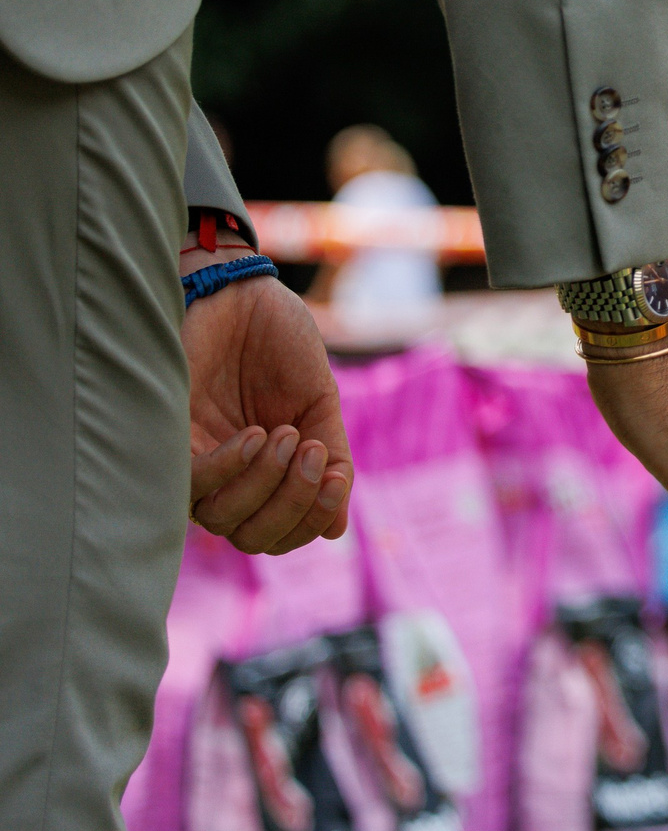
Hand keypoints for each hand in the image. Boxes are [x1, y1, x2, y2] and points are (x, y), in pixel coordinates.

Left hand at [184, 274, 354, 553]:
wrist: (242, 293)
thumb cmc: (279, 342)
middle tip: (312, 453)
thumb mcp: (319, 404)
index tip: (336, 477)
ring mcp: (199, 461)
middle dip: (293, 505)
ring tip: (285, 433)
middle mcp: (228, 477)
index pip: (281, 533)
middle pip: (252, 537)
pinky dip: (229, 468)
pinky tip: (253, 434)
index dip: (311, 520)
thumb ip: (329, 460)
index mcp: (268, 472)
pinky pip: (191, 487)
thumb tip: (336, 529)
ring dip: (265, 484)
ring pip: (222, 520)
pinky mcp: (168, 441)